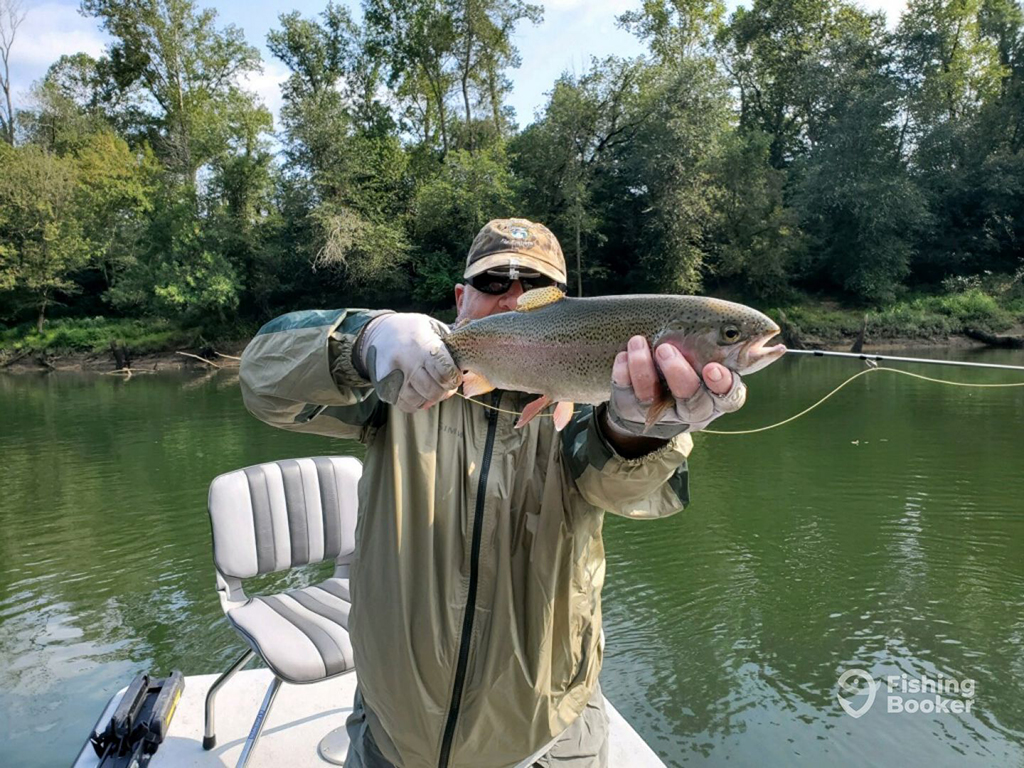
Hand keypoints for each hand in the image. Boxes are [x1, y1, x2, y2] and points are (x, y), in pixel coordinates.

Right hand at [358, 313, 460, 411]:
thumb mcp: (433, 327)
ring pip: (419, 402)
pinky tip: (417, 390)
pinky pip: (406, 405)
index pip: (445, 373)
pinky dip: (415, 402)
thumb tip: (465, 370)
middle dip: (444, 390)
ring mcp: (392, 377)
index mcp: (421, 344)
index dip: (454, 378)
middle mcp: (406, 361)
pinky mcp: (384, 388)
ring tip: (430, 385)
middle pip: (434, 391)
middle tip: (444, 383)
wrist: (379, 332)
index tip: (454, 375)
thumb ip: (451, 347)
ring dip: (429, 398)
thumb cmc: (413, 330)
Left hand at [605, 335, 746, 439]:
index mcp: (717, 396)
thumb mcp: (706, 357)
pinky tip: (623, 355)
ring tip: (637, 342)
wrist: (647, 398)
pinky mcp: (634, 413)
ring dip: (644, 369)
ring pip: (655, 401)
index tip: (712, 368)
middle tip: (665, 349)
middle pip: (692, 402)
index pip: (729, 397)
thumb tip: (749, 341)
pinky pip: (626, 398)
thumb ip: (721, 347)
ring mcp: (662, 415)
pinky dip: (623, 374)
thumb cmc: (687, 365)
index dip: (722, 385)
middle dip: (679, 374)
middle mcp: (693, 410)